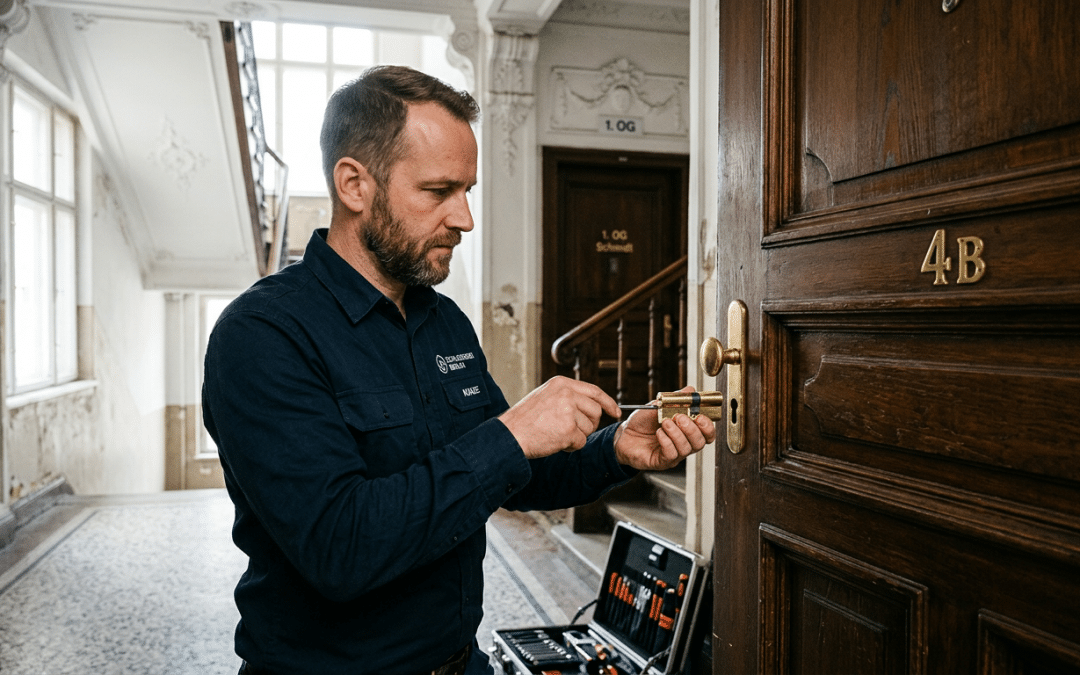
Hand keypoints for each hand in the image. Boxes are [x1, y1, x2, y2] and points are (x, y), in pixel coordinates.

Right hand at [499, 376, 620, 458]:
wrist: (509, 435)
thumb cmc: (524, 420)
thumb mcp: (545, 397)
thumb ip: (567, 396)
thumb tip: (592, 405)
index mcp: (561, 384)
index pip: (594, 391)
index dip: (608, 402)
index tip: (616, 412)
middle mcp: (566, 394)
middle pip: (595, 411)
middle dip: (589, 425)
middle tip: (572, 431)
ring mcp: (568, 411)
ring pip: (589, 428)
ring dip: (576, 436)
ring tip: (556, 434)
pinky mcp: (568, 430)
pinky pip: (581, 442)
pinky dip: (570, 447)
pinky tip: (554, 442)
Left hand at [613, 386, 716, 470]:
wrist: (623, 434)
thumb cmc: (642, 422)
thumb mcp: (658, 406)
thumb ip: (675, 399)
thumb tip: (690, 389)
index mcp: (686, 431)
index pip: (707, 433)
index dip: (708, 426)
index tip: (700, 415)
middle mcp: (683, 444)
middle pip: (700, 442)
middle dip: (692, 428)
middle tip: (679, 417)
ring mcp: (674, 454)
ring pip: (686, 448)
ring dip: (677, 433)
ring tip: (665, 422)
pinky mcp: (662, 462)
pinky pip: (671, 454)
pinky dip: (666, 441)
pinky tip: (659, 433)